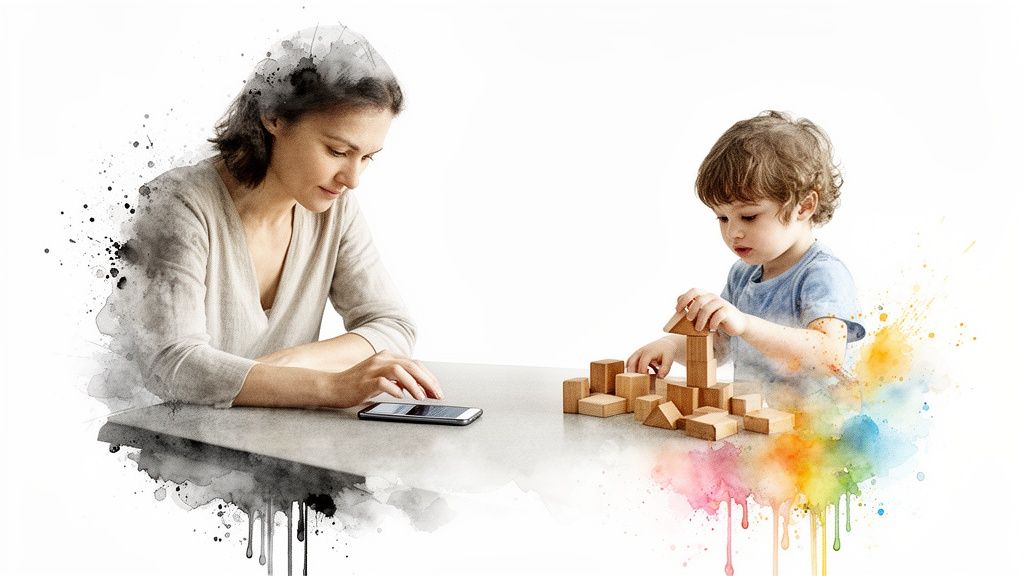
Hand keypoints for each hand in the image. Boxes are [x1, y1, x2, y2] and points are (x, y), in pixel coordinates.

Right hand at [329, 351, 443, 406]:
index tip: (437, 390)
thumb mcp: (381, 378)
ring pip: (400, 370)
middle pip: (411, 366)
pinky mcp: (365, 380)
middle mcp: (381, 359)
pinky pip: (384, 382)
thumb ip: (397, 379)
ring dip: (414, 384)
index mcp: (387, 357)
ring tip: (421, 397)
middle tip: (436, 395)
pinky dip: (395, 389)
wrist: (332, 387)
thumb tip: (419, 388)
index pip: (414, 364)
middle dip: (427, 381)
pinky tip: (401, 397)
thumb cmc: (357, 385)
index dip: (428, 377)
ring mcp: (372, 368)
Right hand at [627, 337, 678, 377]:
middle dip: (632, 372)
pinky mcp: (636, 355)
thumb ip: (665, 369)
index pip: (642, 362)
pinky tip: (644, 373)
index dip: (642, 372)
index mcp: (649, 352)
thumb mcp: (669, 360)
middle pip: (631, 362)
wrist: (665, 344)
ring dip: (632, 371)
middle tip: (636, 382)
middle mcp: (641, 351)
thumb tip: (659, 377)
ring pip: (629, 362)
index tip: (645, 380)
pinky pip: (631, 363)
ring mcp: (637, 353)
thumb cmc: (667, 352)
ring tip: (639, 378)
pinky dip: (634, 369)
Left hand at [677, 288, 748, 335]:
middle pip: (698, 299)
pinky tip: (711, 330)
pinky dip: (712, 324)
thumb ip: (696, 311)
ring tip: (698, 329)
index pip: (693, 291)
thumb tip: (679, 312)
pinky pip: (718, 316)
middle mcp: (713, 297)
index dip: (683, 299)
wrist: (739, 324)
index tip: (677, 310)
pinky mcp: (728, 311)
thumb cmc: (719, 320)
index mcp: (706, 296)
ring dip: (700, 320)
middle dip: (691, 310)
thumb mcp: (706, 314)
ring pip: (707, 309)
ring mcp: (721, 303)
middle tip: (689, 320)